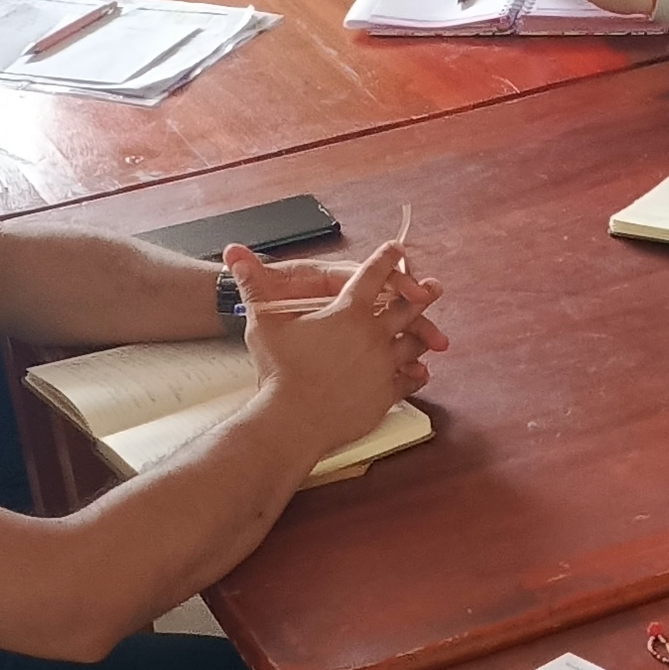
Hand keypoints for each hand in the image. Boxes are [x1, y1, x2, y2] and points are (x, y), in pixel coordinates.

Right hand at [240, 232, 436, 448]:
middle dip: (422, 293)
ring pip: (414, 344)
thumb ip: (254, 287)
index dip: (387, 258)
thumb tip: (234, 255)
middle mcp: (374, 334)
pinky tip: (420, 374)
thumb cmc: (278, 371)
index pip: (373, 275)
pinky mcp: (386, 394)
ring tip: (430, 334)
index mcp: (349, 311)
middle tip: (434, 286)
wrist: (293, 419)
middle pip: (408, 307)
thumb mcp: (263, 324)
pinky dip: (416, 375)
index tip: (397, 249)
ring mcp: (384, 365)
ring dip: (421, 336)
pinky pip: (409, 380)